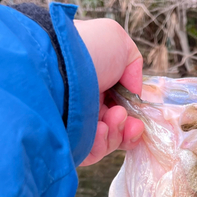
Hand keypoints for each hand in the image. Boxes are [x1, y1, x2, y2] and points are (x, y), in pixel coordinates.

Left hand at [74, 19, 144, 165]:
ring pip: (108, 142)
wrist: (58, 66)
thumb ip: (134, 68)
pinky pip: (92, 153)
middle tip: (124, 117)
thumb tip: (134, 94)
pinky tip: (99, 129)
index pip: (118, 109)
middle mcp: (84, 105)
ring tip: (111, 118)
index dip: (132, 117)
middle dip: (127, 127)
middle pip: (117, 129)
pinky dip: (102, 143)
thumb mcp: (119, 43)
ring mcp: (75, 125)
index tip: (138, 118)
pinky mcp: (68, 142)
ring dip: (117, 132)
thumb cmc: (87, 49)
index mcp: (94, 85)